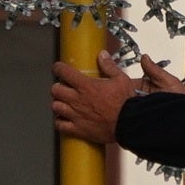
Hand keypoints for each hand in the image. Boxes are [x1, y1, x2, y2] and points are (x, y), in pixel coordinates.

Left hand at [49, 52, 178, 145]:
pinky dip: (59, 122)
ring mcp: (75, 115)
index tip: (59, 68)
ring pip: (55, 107)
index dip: (58, 68)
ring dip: (58, 104)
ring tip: (63, 103)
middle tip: (63, 87)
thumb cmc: (126, 104)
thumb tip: (102, 55)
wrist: (129, 124)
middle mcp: (77, 99)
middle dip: (58, 87)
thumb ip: (109, 66)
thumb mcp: (121, 79)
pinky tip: (64, 120)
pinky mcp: (78, 129)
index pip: (63, 72)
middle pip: (55, 90)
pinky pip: (59, 125)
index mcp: (86, 85)